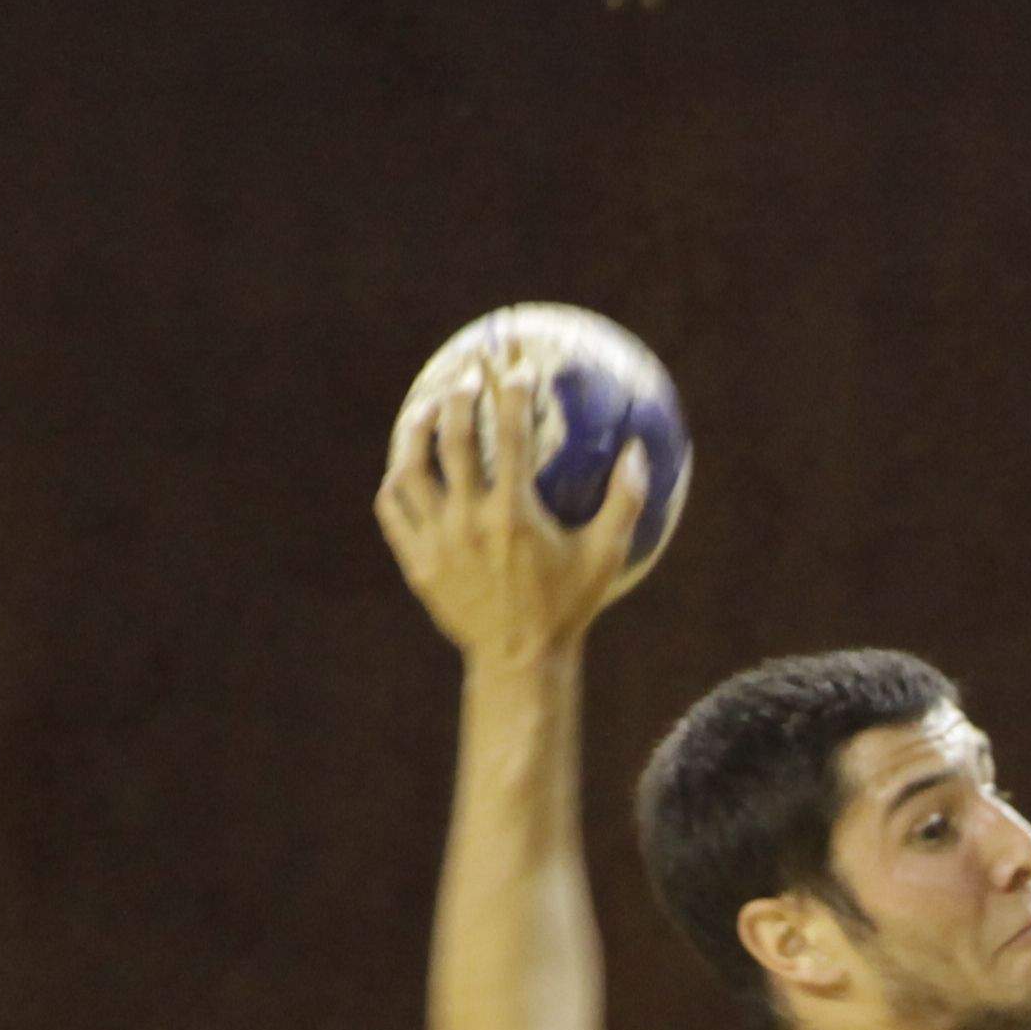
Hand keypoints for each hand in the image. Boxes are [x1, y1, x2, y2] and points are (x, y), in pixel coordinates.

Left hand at [375, 339, 668, 663]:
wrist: (519, 660)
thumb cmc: (567, 605)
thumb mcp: (604, 556)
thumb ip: (624, 502)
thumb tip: (637, 449)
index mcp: (515, 514)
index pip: (508, 433)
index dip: (511, 392)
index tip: (517, 369)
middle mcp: (470, 522)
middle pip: (452, 439)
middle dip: (458, 397)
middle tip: (466, 377)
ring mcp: (438, 542)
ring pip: (410, 470)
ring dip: (415, 431)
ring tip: (425, 410)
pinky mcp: (417, 562)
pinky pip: (393, 509)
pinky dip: (395, 481)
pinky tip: (404, 464)